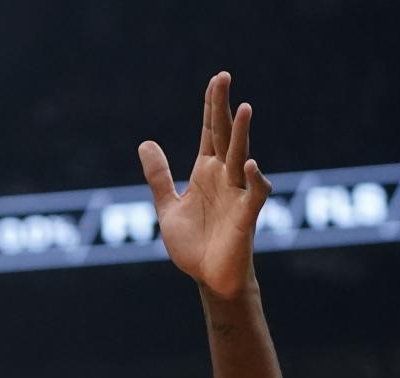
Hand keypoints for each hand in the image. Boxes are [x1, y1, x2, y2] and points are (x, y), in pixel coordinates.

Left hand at [138, 71, 271, 298]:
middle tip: (223, 77)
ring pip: (240, 157)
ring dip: (242, 135)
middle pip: (225, 135)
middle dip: (223, 107)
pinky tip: (248, 165)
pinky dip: (254, 179)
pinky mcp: (246, 216)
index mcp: (206, 173)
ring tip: (243, 108)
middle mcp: (223, 177)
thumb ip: (159, 178)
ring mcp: (237, 194)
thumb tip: (145, 143)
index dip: (211, 107)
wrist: (209, 279)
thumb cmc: (194, 246)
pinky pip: (254, 193)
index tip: (216, 79)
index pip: (210, 132)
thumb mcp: (168, 208)